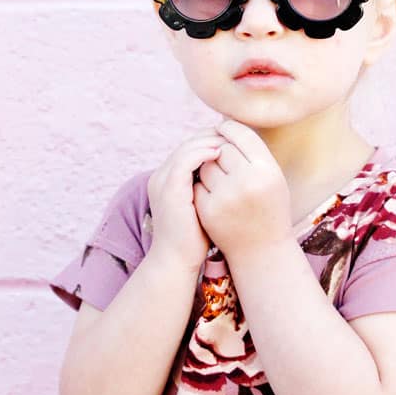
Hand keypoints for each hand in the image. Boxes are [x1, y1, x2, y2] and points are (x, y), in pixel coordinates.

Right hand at [147, 129, 223, 272]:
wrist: (177, 261)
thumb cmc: (195, 239)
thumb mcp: (203, 206)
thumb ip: (210, 188)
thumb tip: (234, 175)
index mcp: (168, 180)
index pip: (189, 149)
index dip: (210, 141)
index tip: (233, 141)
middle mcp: (161, 176)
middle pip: (187, 144)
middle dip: (211, 136)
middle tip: (233, 133)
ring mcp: (162, 181)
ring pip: (186, 148)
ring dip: (209, 141)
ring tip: (230, 141)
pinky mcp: (168, 188)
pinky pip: (185, 160)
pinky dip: (203, 152)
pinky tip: (220, 152)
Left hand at [192, 118, 292, 258]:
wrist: (262, 250)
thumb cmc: (269, 208)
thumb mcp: (272, 178)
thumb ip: (253, 152)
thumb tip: (224, 121)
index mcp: (268, 170)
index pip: (243, 135)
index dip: (230, 129)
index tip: (224, 128)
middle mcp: (248, 182)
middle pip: (222, 148)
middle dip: (220, 150)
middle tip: (226, 160)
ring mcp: (226, 197)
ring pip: (207, 164)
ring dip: (209, 167)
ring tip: (222, 179)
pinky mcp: (209, 210)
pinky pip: (198, 183)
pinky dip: (202, 185)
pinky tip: (214, 195)